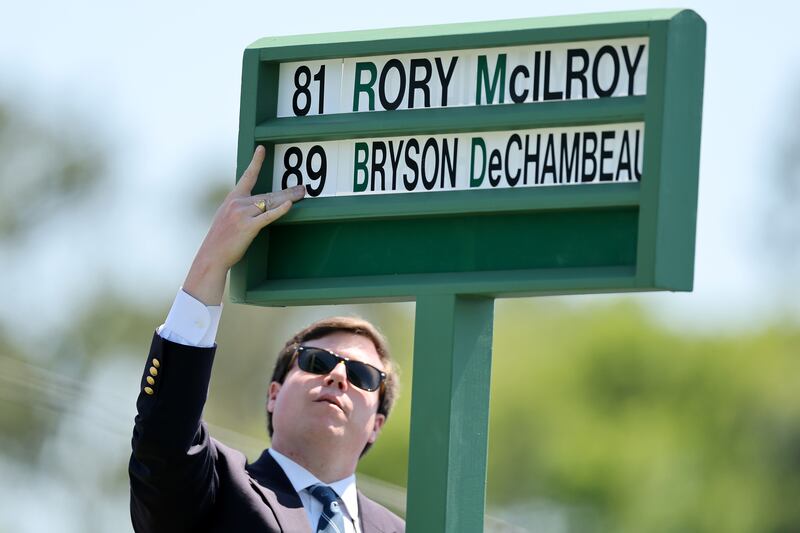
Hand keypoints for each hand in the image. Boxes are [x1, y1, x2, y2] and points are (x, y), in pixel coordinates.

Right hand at [183, 146, 305, 304]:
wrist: (211, 256)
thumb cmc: (220, 241)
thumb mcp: (225, 218)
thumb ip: (239, 209)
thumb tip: (255, 206)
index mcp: (232, 199)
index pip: (246, 176)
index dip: (255, 162)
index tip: (261, 149)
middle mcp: (237, 203)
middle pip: (267, 194)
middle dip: (286, 191)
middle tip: (301, 188)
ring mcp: (242, 214)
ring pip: (270, 203)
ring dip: (288, 199)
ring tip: (301, 194)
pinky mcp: (248, 227)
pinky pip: (267, 216)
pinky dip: (279, 211)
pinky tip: (289, 206)